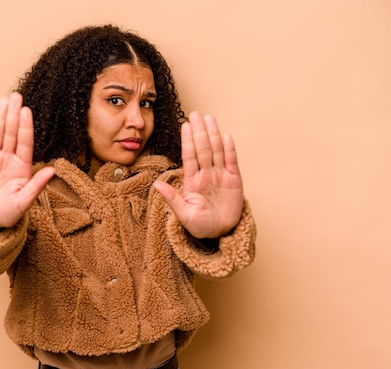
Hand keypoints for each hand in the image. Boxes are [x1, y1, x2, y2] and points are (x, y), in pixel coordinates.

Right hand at [0, 92, 54, 232]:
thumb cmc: (9, 213)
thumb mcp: (24, 202)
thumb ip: (36, 186)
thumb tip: (52, 171)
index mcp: (22, 167)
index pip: (24, 143)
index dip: (25, 127)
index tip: (26, 111)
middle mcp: (8, 159)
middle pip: (11, 133)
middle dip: (13, 115)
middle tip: (15, 96)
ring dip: (0, 118)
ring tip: (3, 100)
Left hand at [153, 112, 243, 238]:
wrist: (220, 233)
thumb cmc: (200, 226)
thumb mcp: (183, 215)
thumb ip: (172, 199)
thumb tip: (156, 185)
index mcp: (192, 181)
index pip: (189, 156)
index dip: (187, 141)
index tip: (185, 125)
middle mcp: (206, 174)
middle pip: (202, 149)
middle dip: (199, 131)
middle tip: (195, 114)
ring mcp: (220, 175)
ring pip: (216, 151)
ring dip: (213, 134)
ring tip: (209, 118)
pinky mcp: (234, 180)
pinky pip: (232, 161)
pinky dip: (230, 149)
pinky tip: (226, 135)